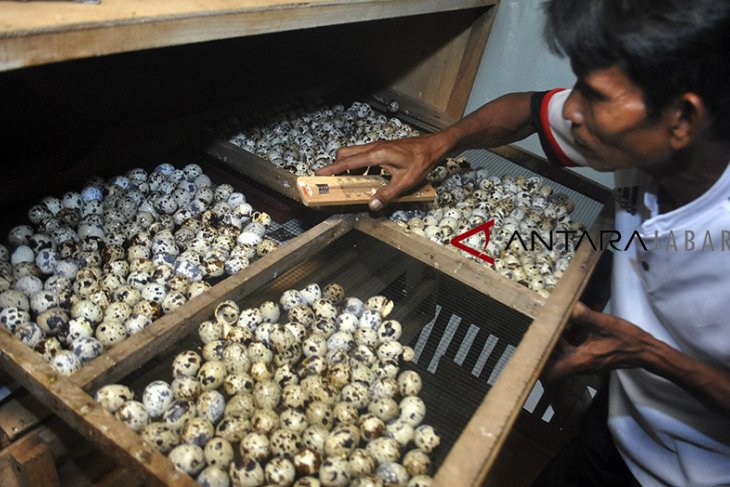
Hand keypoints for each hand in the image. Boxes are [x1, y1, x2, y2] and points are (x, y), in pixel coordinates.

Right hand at [315, 134, 445, 210]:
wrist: (433, 147)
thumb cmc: (421, 161)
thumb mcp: (405, 181)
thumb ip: (387, 194)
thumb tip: (372, 204)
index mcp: (376, 154)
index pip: (348, 162)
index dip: (332, 169)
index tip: (319, 174)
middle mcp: (374, 148)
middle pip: (346, 154)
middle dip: (337, 167)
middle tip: (334, 180)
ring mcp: (378, 146)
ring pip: (355, 154)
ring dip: (350, 167)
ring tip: (352, 183)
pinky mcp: (382, 148)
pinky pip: (364, 156)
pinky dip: (360, 166)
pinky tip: (369, 177)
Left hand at [543, 302, 650, 382]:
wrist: (645, 351)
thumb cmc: (627, 340)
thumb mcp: (605, 323)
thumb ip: (585, 315)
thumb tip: (569, 307)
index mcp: (580, 359)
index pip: (552, 371)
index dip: (539, 364)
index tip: (531, 350)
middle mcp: (580, 365)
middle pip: (553, 362)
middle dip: (544, 349)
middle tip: (536, 331)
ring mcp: (585, 363)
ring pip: (562, 357)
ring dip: (555, 344)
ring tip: (550, 326)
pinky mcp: (590, 359)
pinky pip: (571, 353)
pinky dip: (566, 342)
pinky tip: (568, 327)